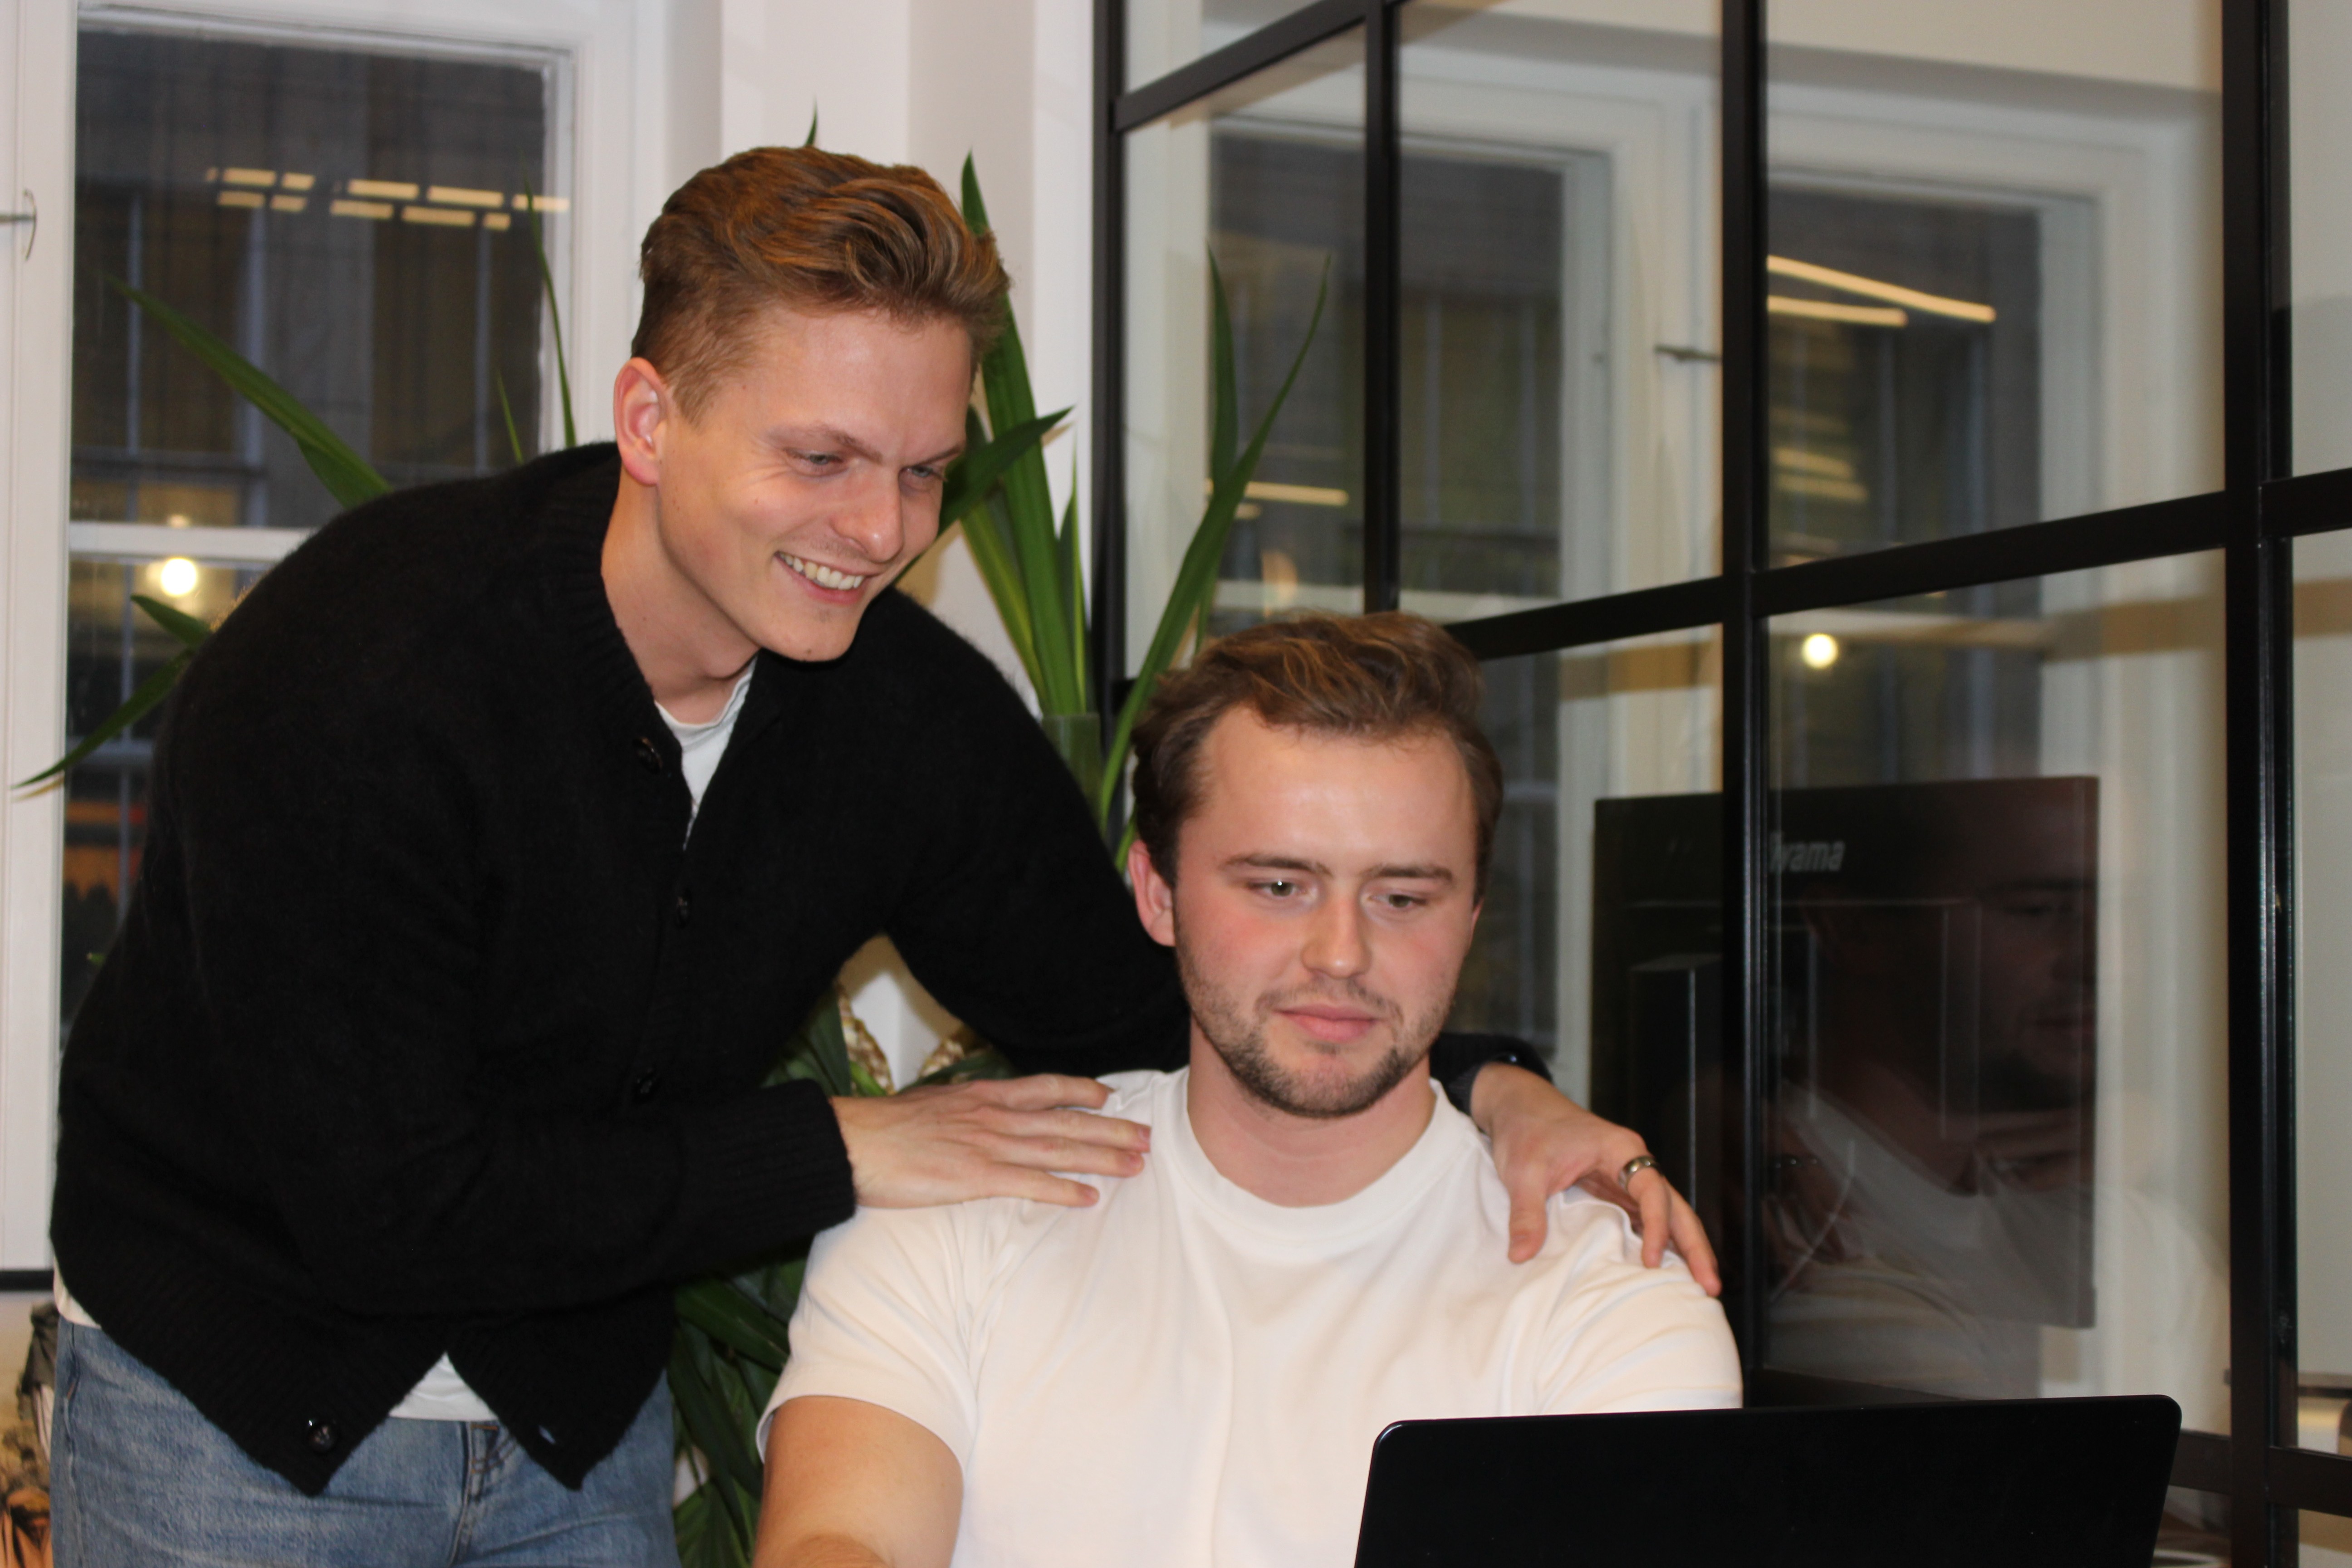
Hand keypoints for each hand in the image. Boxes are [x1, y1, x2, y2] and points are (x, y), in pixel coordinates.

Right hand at [831, 1074, 1149, 1208]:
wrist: (855, 1142)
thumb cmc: (885, 1127)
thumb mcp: (930, 1103)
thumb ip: (961, 1106)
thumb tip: (974, 1107)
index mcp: (983, 1096)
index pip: (1044, 1088)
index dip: (1081, 1092)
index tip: (1110, 1098)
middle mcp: (994, 1116)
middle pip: (1065, 1121)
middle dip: (1110, 1129)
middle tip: (1146, 1137)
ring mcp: (987, 1146)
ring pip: (1058, 1150)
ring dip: (1100, 1158)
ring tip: (1134, 1165)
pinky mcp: (975, 1177)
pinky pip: (1030, 1184)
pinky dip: (1063, 1190)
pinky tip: (1088, 1197)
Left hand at [1470, 1064, 1721, 1293]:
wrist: (1520, 1106)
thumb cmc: (1526, 1129)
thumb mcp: (1522, 1171)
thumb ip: (1525, 1212)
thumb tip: (1520, 1256)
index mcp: (1619, 1149)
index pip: (1652, 1191)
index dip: (1656, 1227)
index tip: (1650, 1261)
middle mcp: (1633, 1162)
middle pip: (1675, 1206)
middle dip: (1695, 1245)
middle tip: (1710, 1285)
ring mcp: (1627, 1178)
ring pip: (1668, 1214)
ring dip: (1685, 1247)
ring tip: (1703, 1287)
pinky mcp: (1616, 1190)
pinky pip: (1647, 1218)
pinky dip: (1661, 1242)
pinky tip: (1668, 1271)